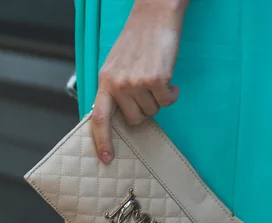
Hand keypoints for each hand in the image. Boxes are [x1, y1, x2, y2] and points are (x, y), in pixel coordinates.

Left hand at [92, 1, 187, 163]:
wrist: (154, 15)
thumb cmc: (137, 40)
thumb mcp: (116, 65)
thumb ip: (115, 89)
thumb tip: (122, 117)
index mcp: (105, 81)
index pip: (98, 118)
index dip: (102, 141)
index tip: (106, 159)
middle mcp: (117, 84)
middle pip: (134, 119)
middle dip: (145, 110)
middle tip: (148, 91)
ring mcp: (136, 83)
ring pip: (152, 111)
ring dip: (159, 99)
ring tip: (156, 77)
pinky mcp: (156, 80)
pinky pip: (167, 101)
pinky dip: (172, 93)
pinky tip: (169, 78)